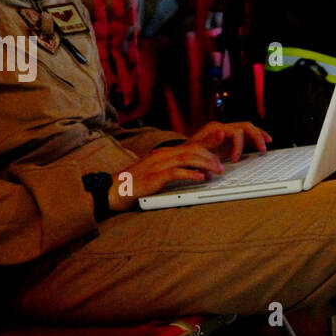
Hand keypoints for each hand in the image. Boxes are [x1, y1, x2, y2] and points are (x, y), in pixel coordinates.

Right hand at [108, 142, 222, 211]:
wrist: (114, 190)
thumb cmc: (135, 183)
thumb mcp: (156, 171)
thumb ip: (173, 168)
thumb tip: (193, 172)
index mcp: (164, 153)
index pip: (190, 145)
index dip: (208, 145)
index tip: (222, 148)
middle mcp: (162, 155)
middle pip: (192, 149)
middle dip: (210, 156)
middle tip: (221, 166)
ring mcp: (158, 165)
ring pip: (187, 158)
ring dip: (205, 164)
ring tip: (216, 171)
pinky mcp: (154, 177)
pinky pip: (176, 173)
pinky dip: (191, 174)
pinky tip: (201, 178)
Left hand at [187, 120, 271, 162]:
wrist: (184, 154)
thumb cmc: (189, 153)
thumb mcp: (196, 149)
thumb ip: (209, 141)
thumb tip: (222, 133)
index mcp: (215, 129)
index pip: (235, 132)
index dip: (238, 146)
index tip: (235, 159)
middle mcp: (223, 128)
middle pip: (245, 126)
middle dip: (256, 136)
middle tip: (262, 148)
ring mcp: (227, 132)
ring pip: (248, 128)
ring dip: (259, 135)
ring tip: (267, 143)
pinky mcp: (230, 139)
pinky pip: (246, 135)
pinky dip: (256, 138)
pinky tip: (263, 142)